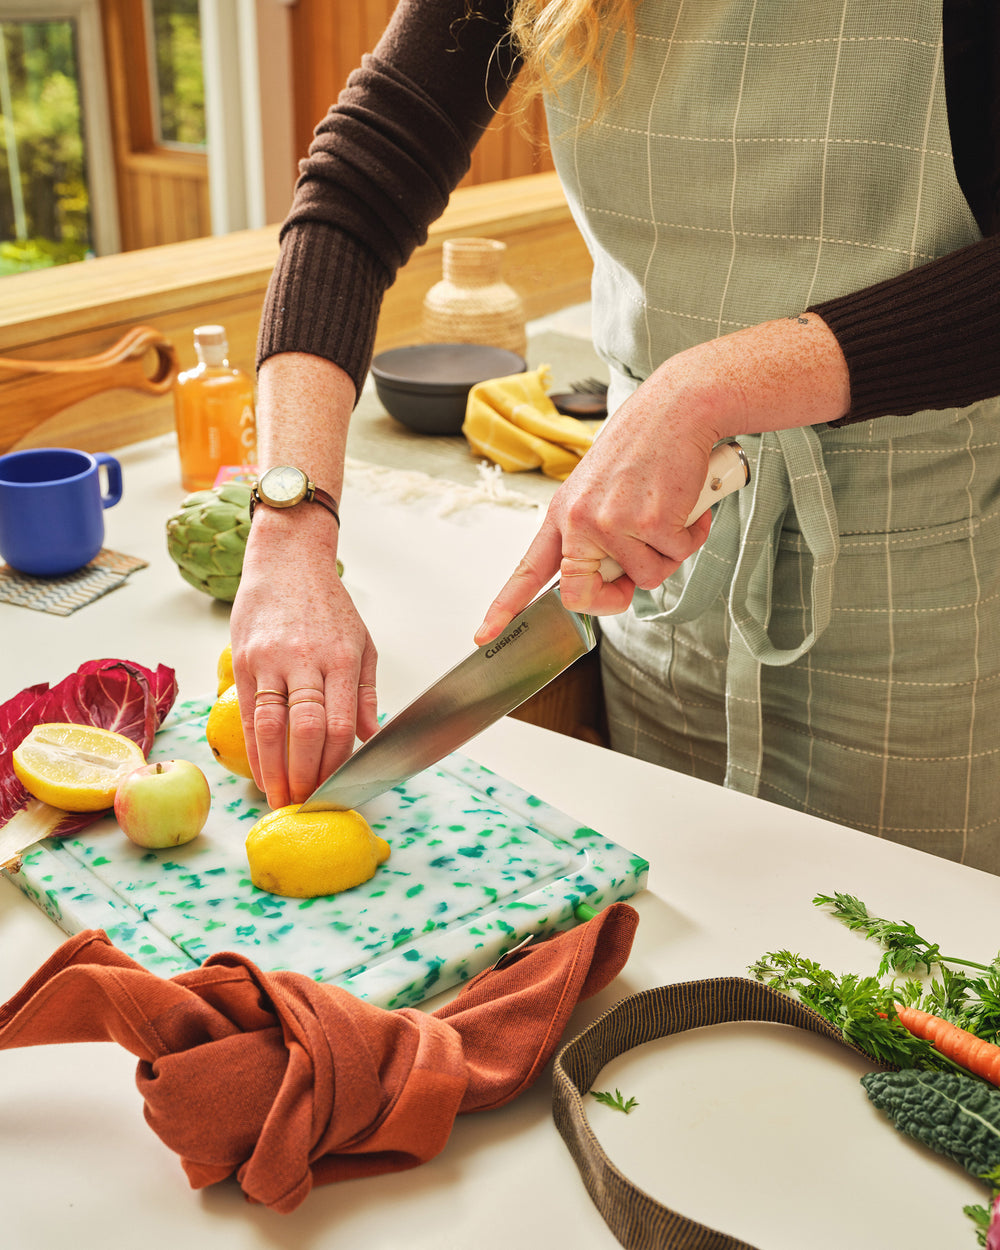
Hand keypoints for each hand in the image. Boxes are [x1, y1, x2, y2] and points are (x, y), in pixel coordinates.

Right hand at [230, 505, 377, 808]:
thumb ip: (366, 691)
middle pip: (304, 730)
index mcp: (342, 659)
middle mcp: (305, 661)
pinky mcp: (244, 660)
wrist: (286, 560)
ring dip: (274, 770)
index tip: (335, 791)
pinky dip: (253, 747)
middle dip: (303, 775)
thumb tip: (370, 736)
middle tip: (303, 806)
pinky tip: (258, 770)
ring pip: (270, 726)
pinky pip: (248, 712)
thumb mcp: (362, 640)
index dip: (334, 764)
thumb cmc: (328, 603)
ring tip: (278, 799)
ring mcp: (271, 661)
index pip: (339, 723)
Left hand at [474, 313, 850, 643]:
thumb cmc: (644, 447)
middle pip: (581, 595)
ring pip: (645, 579)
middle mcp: (580, 521)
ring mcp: (613, 523)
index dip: (504, 607)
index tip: (483, 634)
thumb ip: (596, 531)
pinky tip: (686, 503)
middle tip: (634, 581)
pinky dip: (691, 536)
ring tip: (668, 512)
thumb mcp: (600, 488)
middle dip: (614, 600)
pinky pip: (676, 557)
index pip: (528, 569)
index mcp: (563, 514)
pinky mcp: (650, 523)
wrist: (677, 407)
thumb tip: (612, 575)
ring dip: (667, 553)